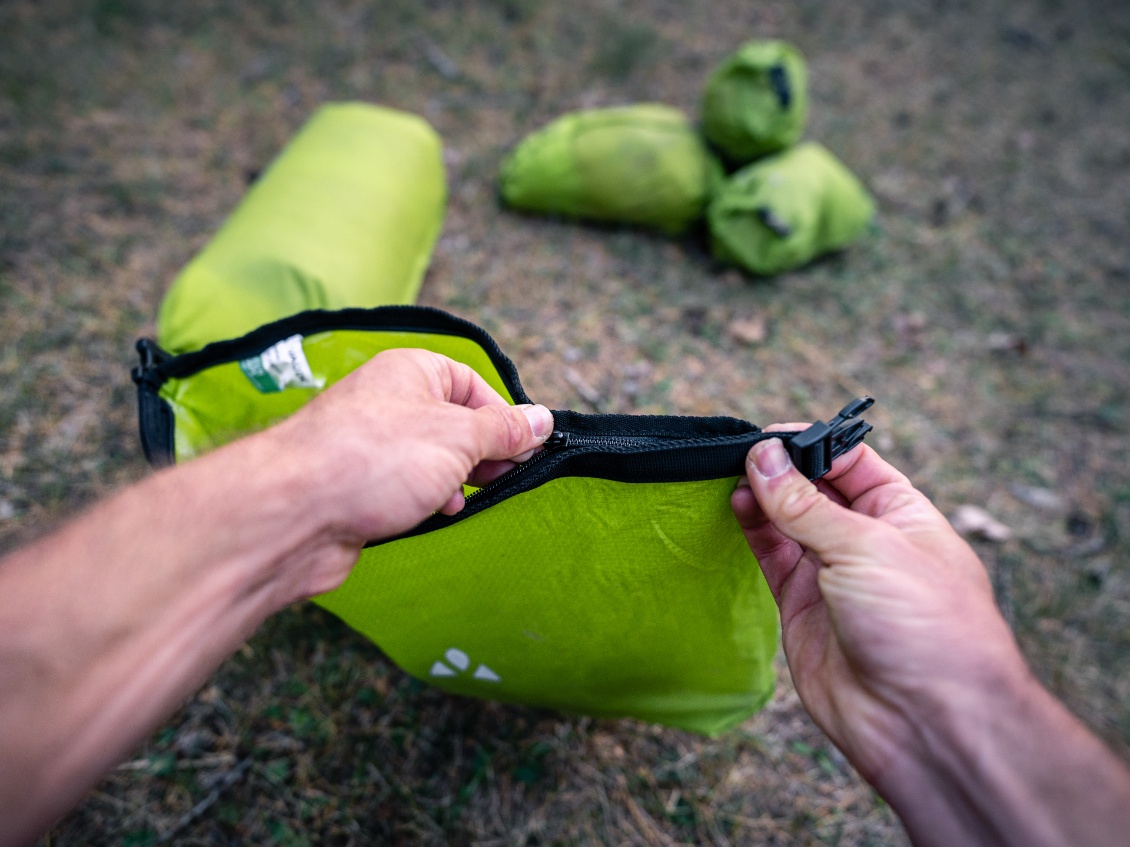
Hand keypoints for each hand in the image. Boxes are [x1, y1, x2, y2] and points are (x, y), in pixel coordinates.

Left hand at [264, 348, 552, 597]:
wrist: (293, 511)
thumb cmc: (374, 458)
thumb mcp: (457, 437)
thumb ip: (503, 430)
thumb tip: (541, 419)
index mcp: (410, 372)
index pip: (470, 383)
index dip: (502, 414)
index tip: (525, 446)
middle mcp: (387, 402)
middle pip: (452, 420)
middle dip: (482, 450)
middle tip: (506, 475)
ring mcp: (370, 444)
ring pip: (430, 456)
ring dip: (456, 477)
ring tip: (468, 494)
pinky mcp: (357, 485)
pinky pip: (405, 485)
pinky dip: (427, 497)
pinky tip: (437, 511)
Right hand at [730, 431, 1024, 790]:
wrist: (926, 722)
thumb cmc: (926, 628)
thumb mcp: (867, 547)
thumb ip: (806, 504)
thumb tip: (765, 457)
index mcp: (903, 516)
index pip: (852, 462)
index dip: (812, 445)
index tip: (770, 437)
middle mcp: (868, 542)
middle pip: (815, 490)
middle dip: (781, 470)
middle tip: (742, 454)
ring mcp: (833, 577)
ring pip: (787, 523)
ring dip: (761, 498)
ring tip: (732, 478)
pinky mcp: (802, 609)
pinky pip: (772, 559)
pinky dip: (753, 532)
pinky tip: (738, 506)